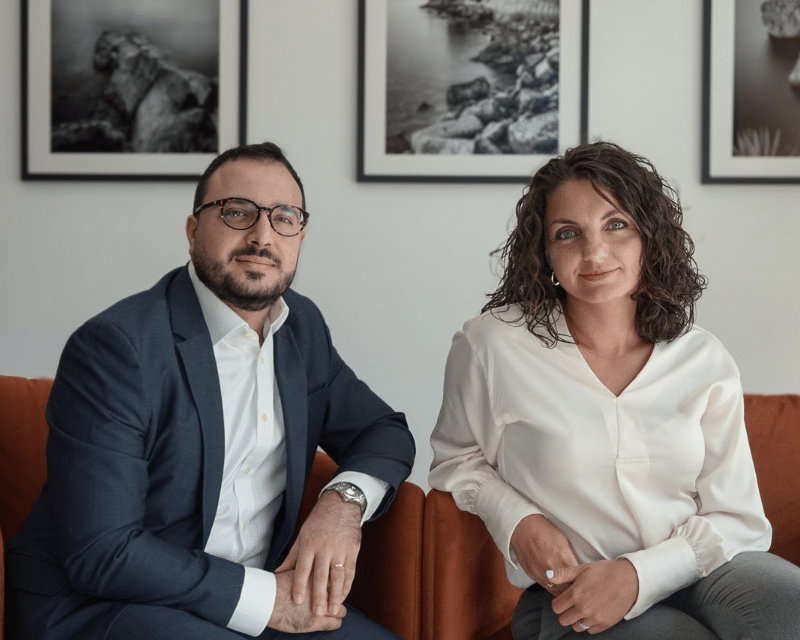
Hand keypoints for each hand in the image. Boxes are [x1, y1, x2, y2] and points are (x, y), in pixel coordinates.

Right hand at [268, 569, 346, 631]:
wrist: (266, 600)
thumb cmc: (277, 585)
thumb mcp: (294, 571)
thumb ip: (306, 569)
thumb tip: (309, 566)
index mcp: (318, 577)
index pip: (337, 581)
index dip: (336, 585)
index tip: (336, 587)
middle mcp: (323, 591)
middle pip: (341, 595)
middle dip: (340, 598)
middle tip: (338, 600)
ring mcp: (320, 606)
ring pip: (340, 610)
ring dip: (339, 611)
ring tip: (338, 612)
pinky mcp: (316, 621)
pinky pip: (335, 623)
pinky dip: (336, 622)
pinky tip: (335, 621)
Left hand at [275, 489, 361, 616]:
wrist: (340, 504)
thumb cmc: (318, 522)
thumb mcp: (302, 536)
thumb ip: (292, 557)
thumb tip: (277, 573)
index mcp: (309, 544)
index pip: (303, 568)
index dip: (299, 585)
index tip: (297, 601)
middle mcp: (325, 547)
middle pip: (321, 575)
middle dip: (319, 595)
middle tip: (317, 613)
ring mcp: (340, 549)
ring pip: (338, 575)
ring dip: (336, 594)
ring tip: (333, 609)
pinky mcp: (353, 549)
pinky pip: (350, 571)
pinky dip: (347, 585)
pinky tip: (343, 595)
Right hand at [511, 514, 579, 596]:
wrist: (523, 527)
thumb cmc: (546, 531)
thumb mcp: (564, 542)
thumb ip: (571, 559)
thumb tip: (580, 572)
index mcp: (563, 556)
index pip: (578, 579)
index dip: (583, 584)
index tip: (585, 585)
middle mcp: (551, 566)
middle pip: (567, 589)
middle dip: (574, 591)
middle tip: (579, 590)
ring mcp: (540, 572)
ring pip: (556, 592)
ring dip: (563, 592)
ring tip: (569, 590)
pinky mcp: (532, 574)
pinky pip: (546, 588)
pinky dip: (552, 588)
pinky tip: (557, 585)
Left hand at [549, 559, 638, 632]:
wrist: (630, 579)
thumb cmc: (605, 571)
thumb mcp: (582, 568)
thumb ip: (563, 574)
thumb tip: (548, 575)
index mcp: (575, 594)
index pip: (556, 607)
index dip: (558, 602)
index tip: (564, 598)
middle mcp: (583, 608)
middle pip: (563, 620)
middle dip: (565, 612)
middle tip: (571, 605)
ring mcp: (594, 618)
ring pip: (576, 627)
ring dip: (576, 619)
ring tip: (583, 609)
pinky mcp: (605, 624)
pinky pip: (590, 631)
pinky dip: (589, 624)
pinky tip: (593, 613)